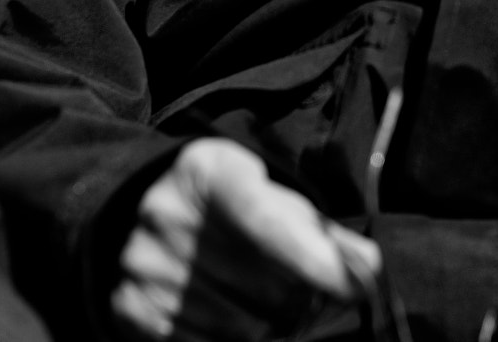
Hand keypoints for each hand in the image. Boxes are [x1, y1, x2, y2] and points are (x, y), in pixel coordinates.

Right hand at [112, 137, 379, 340]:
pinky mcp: (128, 307)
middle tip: (303, 297)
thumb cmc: (225, 204)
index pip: (266, 220)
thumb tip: (368, 268)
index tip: (353, 287)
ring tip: (267, 309)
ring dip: (269, 329)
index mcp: (206, 171)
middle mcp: (166, 213)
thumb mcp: (268, 194)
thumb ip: (319, 231)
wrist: (142, 208)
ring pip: (238, 328)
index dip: (313, 258)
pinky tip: (235, 320)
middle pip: (262, 286)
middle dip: (298, 301)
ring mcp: (142, 263)